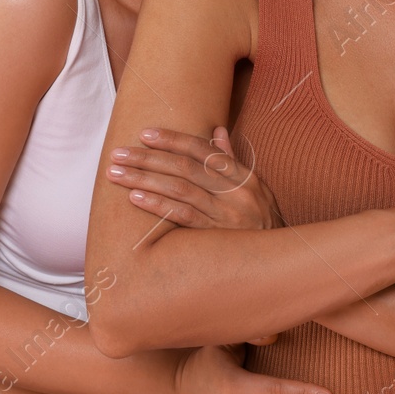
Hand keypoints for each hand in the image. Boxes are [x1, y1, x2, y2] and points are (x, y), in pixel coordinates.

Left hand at [107, 126, 282, 229]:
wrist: (278, 263)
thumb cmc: (263, 223)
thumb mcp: (256, 189)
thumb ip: (232, 161)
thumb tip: (217, 131)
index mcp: (243, 177)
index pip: (203, 150)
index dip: (173, 139)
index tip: (145, 133)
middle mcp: (235, 192)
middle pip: (185, 167)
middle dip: (148, 157)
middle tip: (118, 153)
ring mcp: (226, 215)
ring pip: (180, 189)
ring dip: (144, 178)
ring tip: (116, 173)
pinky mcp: (216, 238)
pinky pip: (183, 217)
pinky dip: (158, 205)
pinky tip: (135, 197)